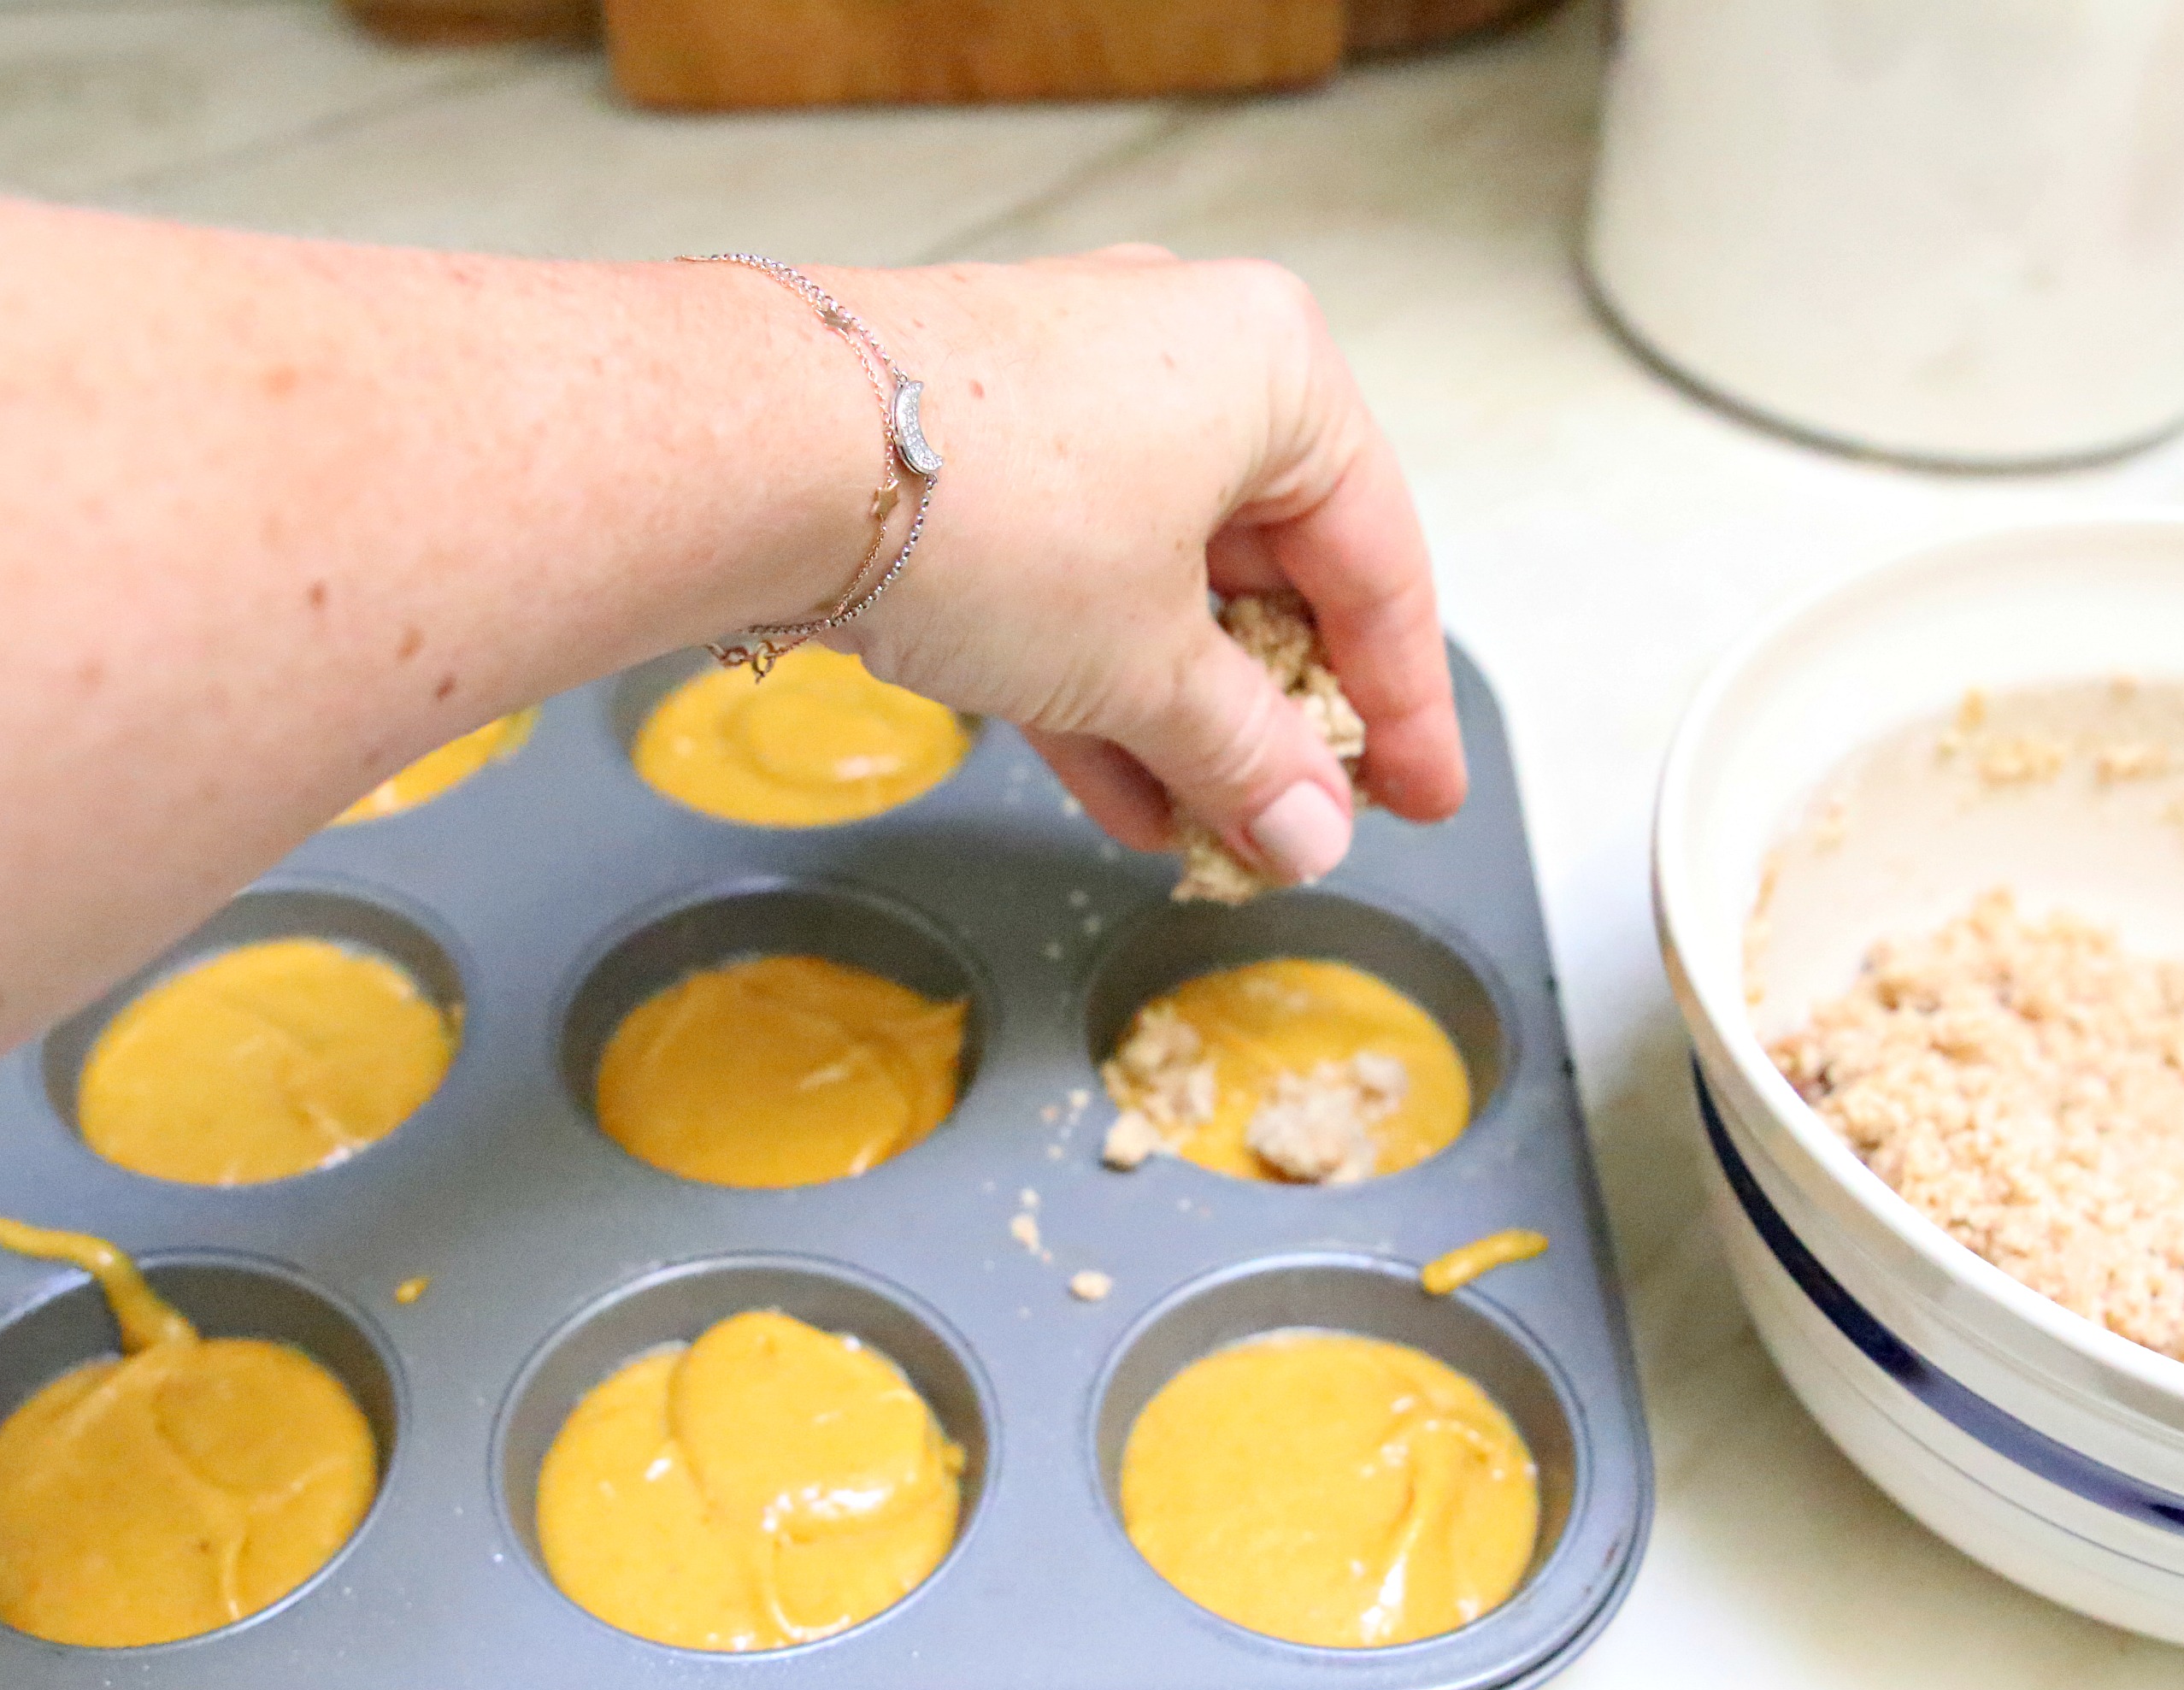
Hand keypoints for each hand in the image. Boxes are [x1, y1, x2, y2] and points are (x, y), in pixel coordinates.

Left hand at [815, 249, 1464, 882]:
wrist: (764, 449)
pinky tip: (1126, 797)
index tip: (1419, 801)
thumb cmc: (993, 507)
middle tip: (1303, 828)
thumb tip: (1308, 831)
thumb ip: (1247, 755)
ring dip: (1188, 723)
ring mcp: (1066, 399)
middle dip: (1280, 721)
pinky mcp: (975, 450)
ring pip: (1163, 585)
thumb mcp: (1152, 666)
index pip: (1381, 562)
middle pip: (1270, 570)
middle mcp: (1180, 356)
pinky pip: (1073, 581)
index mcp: (1275, 368)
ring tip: (1210, 839)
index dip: (1406, 707)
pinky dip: (1101, 684)